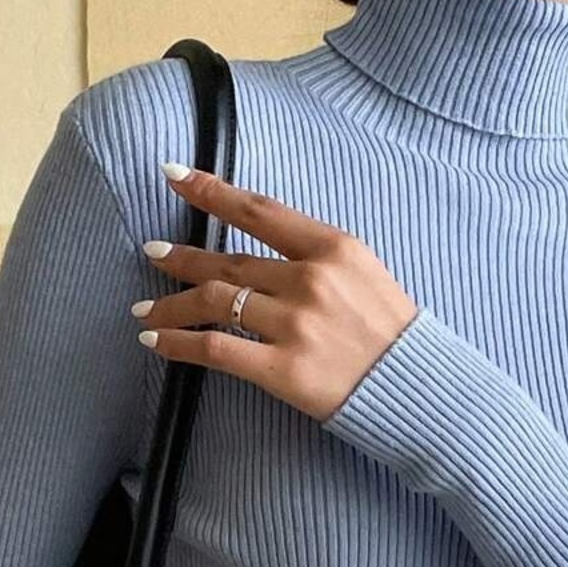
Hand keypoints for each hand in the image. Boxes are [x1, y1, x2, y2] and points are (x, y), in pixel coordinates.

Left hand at [130, 163, 419, 422]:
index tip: (174, 175)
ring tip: (145, 310)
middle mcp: (310, 281)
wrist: (423, 391)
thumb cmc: (396, 335)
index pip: (257, 210)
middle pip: (228, 262)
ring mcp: (296, 326)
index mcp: (333, 248)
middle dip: (182, 257)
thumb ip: (319, 258)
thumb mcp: (368, 274)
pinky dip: (179, 344)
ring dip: (171, 305)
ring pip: (214, 304)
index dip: (210, 191)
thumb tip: (268, 250)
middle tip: (153, 253)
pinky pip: (216, 350)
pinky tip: (156, 342)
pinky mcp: (284, 370)